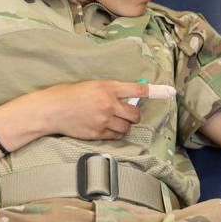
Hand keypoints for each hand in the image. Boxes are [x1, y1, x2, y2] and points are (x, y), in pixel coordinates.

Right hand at [29, 80, 169, 140]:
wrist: (51, 110)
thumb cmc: (70, 94)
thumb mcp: (93, 85)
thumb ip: (112, 90)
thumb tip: (130, 97)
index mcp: (108, 87)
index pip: (137, 90)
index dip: (155, 91)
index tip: (170, 92)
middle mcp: (108, 104)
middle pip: (135, 114)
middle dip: (133, 115)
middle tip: (126, 113)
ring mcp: (103, 121)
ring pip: (127, 128)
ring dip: (124, 125)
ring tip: (112, 120)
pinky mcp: (97, 134)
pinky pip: (116, 136)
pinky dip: (115, 133)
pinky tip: (105, 128)